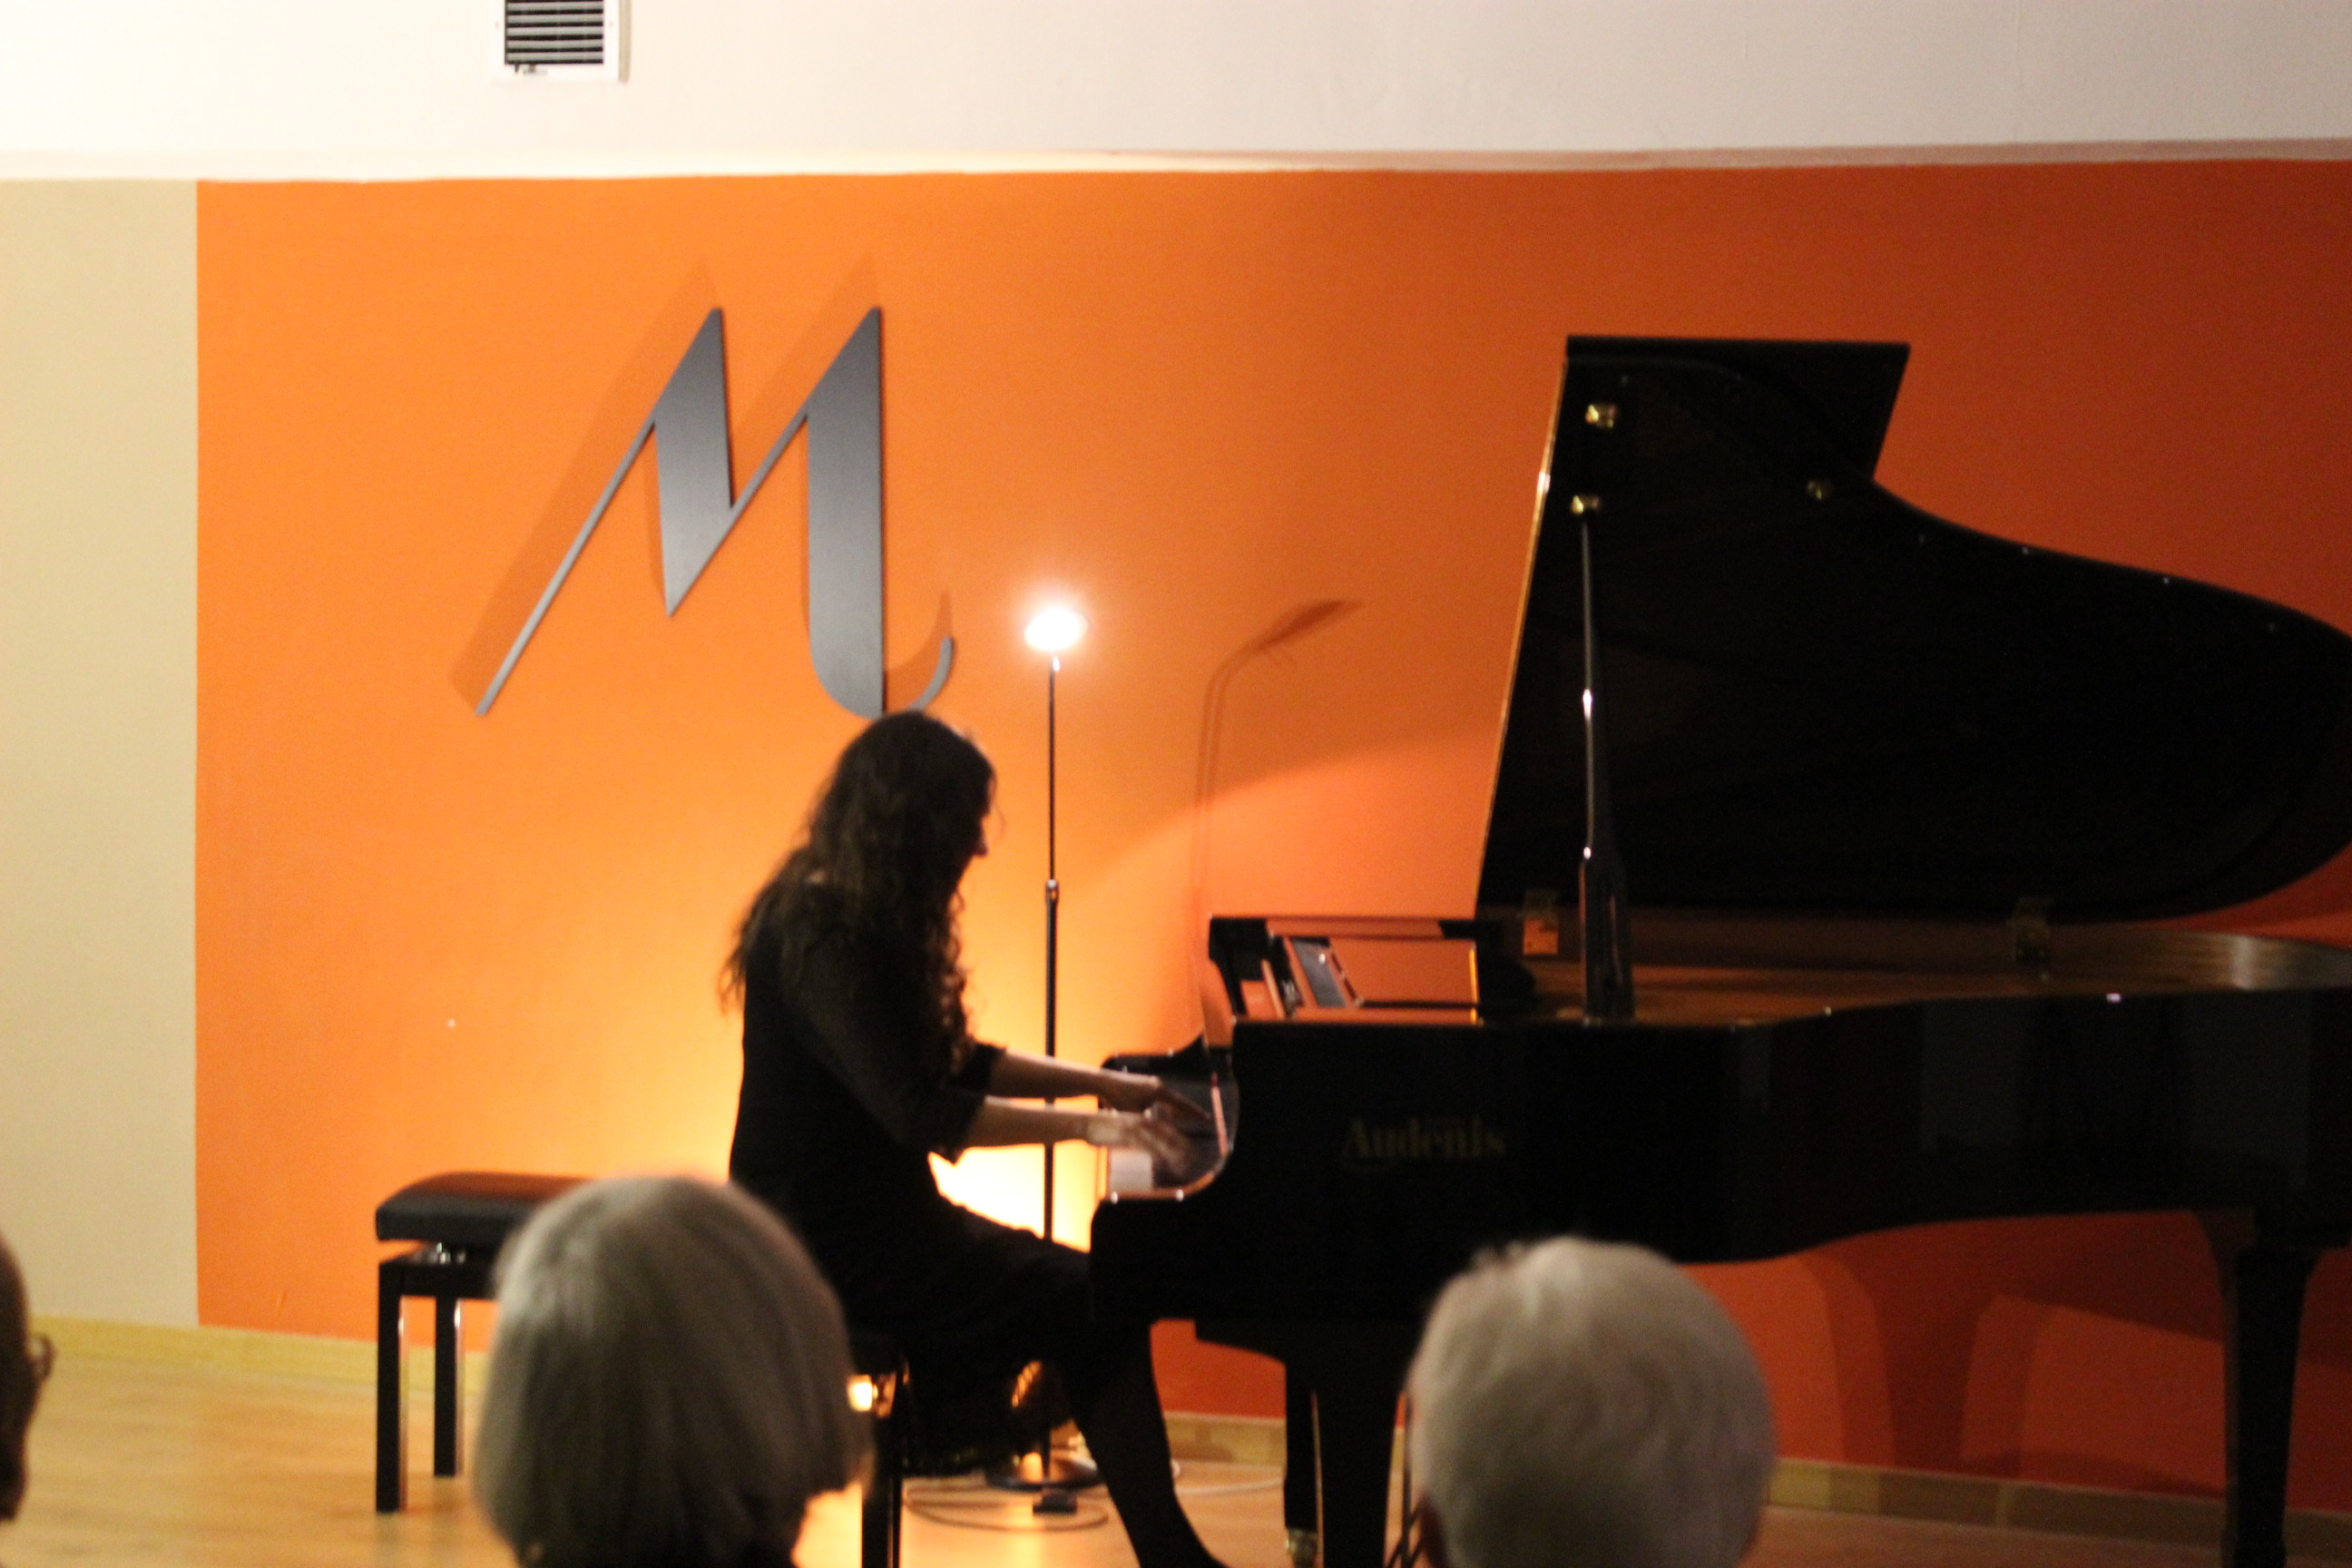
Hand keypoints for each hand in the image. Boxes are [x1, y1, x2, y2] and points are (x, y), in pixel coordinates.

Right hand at [1084, 1110, 1197, 1172]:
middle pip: (1167, 1134)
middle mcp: (1141, 1121)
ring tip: (1184, 1162)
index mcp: (1142, 1120)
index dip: (1179, 1140)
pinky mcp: (1127, 1135)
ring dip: (1173, 1151)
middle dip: (1182, 1146)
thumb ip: (1136, 1142)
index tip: (1190, 1150)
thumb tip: (1146, 1152)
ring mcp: (1135, 1127)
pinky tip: (1164, 1161)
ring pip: (1159, 1140)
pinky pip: (1145, 1145)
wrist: (1085, 1123)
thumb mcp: (1123, 1137)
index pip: (1166, 1130)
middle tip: (1194, 1157)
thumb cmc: (1103, 1130)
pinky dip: (1157, 1153)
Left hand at [1096, 1071, 1212, 1130]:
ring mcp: (1151, 1083)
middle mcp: (1158, 1085)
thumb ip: (1150, 1123)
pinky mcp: (1145, 1083)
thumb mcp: (1136, 1114)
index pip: (1181, 1104)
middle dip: (1189, 1111)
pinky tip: (1168, 1112)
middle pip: (1178, 1100)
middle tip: (1203, 1118)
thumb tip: (1161, 1134)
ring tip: (1188, 1117)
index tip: (1205, 1118)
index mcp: (1158, 1092)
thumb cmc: (1118, 1099)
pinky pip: (1161, 1096)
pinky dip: (1166, 1105)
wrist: (1103, 1082)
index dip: (1193, 1113)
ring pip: (1169, 1099)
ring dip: (1177, 1109)